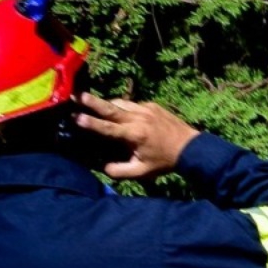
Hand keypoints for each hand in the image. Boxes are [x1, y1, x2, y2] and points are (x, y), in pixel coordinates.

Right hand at [73, 92, 200, 179]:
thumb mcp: (142, 172)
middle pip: (111, 107)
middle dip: (92, 101)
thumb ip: (120, 171)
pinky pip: (132, 104)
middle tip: (76, 95)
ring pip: (120, 103)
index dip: (91, 123)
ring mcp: (146, 109)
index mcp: (135, 135)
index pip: (108, 128)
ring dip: (106, 103)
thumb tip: (102, 168)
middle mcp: (139, 118)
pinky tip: (118, 111)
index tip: (76, 117)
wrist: (191, 147)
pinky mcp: (152, 105)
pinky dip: (123, 107)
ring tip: (90, 101)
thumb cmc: (165, 162)